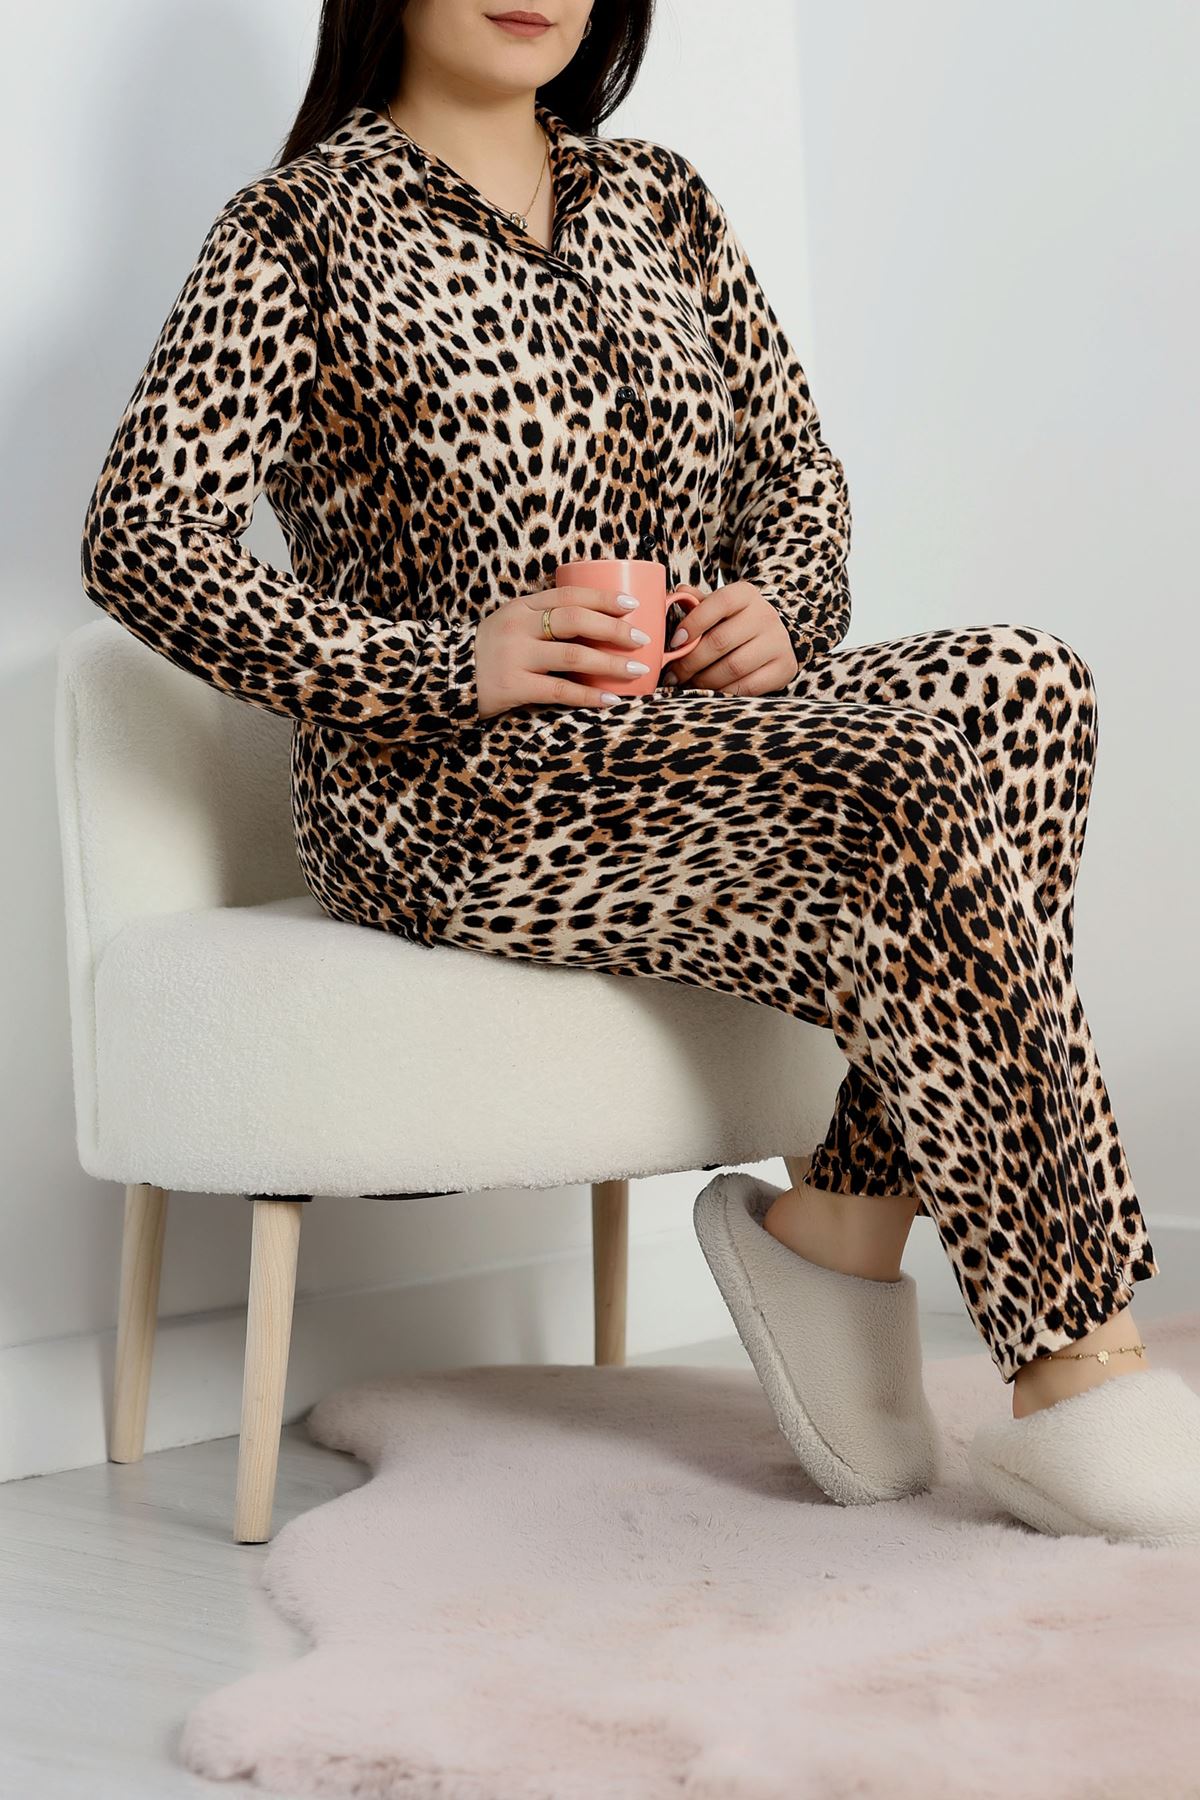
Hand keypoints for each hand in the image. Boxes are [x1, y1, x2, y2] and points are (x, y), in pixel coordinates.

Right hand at [474, 584, 655, 721]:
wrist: (446, 679)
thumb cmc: (490, 651)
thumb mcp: (511, 623)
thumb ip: (542, 617)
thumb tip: (594, 617)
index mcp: (521, 605)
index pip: (569, 594)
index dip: (603, 598)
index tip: (632, 605)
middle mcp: (519, 626)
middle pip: (576, 620)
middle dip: (614, 629)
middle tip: (642, 639)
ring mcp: (515, 656)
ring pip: (573, 655)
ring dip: (610, 662)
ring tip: (636, 670)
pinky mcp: (513, 686)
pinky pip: (559, 690)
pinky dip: (589, 695)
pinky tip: (610, 699)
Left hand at [660, 580, 798, 695]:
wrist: (771, 639)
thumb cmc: (734, 624)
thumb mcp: (717, 609)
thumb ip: (697, 604)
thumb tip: (678, 594)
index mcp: (746, 594)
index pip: (720, 602)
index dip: (693, 623)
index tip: (674, 642)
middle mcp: (766, 615)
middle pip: (721, 641)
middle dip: (691, 661)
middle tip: (674, 674)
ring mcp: (777, 642)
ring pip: (733, 667)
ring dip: (704, 680)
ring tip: (689, 683)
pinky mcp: (784, 668)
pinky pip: (748, 687)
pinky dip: (724, 692)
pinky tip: (711, 691)